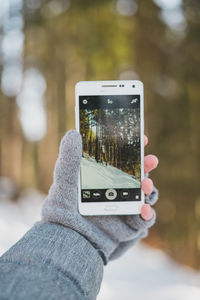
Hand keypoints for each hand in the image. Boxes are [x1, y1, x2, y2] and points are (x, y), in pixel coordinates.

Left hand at [42, 130, 158, 263]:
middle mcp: (117, 190)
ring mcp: (125, 207)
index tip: (142, 138)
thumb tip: (73, 132)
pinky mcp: (129, 225)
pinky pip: (144, 219)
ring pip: (145, 194)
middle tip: (151, 159)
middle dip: (146, 166)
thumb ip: (69, 158)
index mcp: (105, 176)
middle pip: (138, 174)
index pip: (123, 160)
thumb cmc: (62, 208)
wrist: (65, 238)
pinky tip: (143, 209)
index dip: (133, 149)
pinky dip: (148, 214)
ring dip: (149, 188)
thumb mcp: (65, 180)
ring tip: (145, 184)